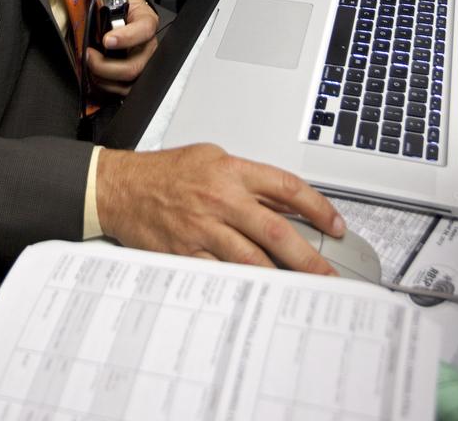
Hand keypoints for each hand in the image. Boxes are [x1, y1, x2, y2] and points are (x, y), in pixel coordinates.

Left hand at [85, 0, 158, 96]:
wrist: (127, 14)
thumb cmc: (123, 3)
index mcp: (146, 21)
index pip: (143, 31)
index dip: (126, 38)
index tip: (106, 40)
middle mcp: (148, 47)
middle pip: (134, 67)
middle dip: (106, 66)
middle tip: (88, 55)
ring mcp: (143, 65)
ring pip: (127, 84)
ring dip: (102, 78)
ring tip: (88, 64)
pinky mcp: (133, 79)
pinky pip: (120, 92)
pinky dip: (103, 87)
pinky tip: (93, 75)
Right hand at [96, 143, 344, 273]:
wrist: (122, 187)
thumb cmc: (166, 172)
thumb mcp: (212, 158)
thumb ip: (248, 180)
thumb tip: (285, 201)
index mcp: (231, 171)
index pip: (286, 187)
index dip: (317, 207)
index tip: (335, 225)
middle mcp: (220, 199)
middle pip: (276, 231)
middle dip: (309, 257)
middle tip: (330, 276)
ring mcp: (203, 229)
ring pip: (251, 260)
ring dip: (281, 279)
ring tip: (303, 293)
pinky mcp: (186, 253)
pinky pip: (220, 275)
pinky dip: (242, 288)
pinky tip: (260, 298)